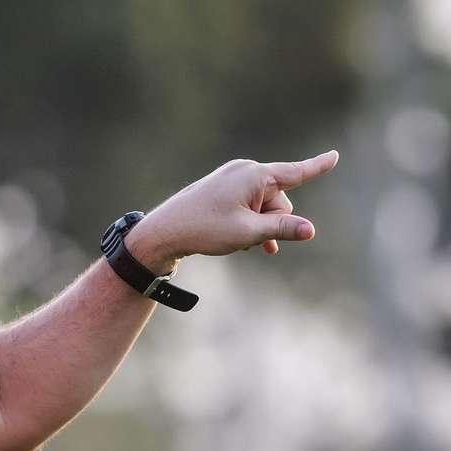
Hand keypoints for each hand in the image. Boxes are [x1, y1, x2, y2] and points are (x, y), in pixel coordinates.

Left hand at [125, 150, 339, 269]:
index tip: (335, 156)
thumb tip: (310, 230)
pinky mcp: (223, 190)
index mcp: (254, 175)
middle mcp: (245, 171)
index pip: (296, 172)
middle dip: (271, 221)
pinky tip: (242, 243)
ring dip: (258, 226)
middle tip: (245, 235)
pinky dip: (249, 223)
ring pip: (263, 207)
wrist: (165, 231)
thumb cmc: (205, 229)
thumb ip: (282, 229)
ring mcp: (232, 179)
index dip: (318, 166)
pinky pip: (249, 206)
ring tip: (236, 241)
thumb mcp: (249, 232)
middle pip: (279, 200)